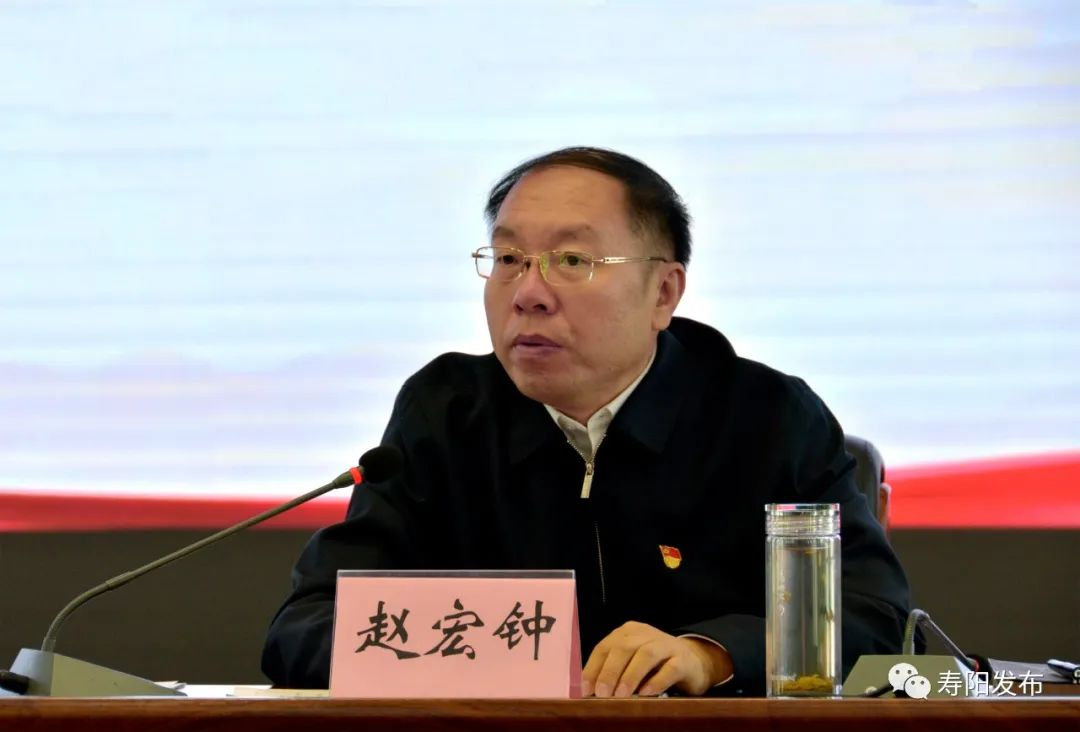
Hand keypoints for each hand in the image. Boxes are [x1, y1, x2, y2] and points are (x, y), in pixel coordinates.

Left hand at [581, 621, 732, 697]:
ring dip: (630, 675)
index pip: (605, 647)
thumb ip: (614, 670)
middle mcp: (646, 634)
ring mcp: (666, 645)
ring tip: (621, 695)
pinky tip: (647, 693)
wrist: (693, 661)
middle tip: (602, 694)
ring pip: (646, 655)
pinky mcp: (683, 660)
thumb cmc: (655, 665)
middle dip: (610, 672)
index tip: (587, 690)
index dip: (594, 668)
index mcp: (628, 633)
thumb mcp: (631, 663)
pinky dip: (657, 681)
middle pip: (623, 648)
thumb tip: (591, 691)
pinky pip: (669, 669)